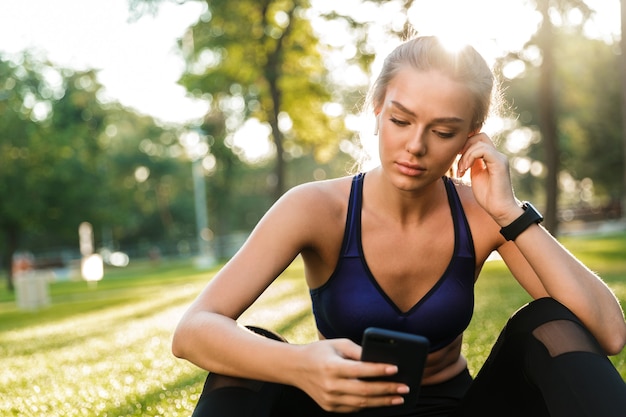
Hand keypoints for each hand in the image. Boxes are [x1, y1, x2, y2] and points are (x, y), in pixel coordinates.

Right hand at [294, 339, 408, 412]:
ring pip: (361, 404)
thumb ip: (358, 351)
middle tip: (405, 388)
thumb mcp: (338, 344)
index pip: (360, 370)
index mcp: (332, 366)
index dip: (379, 370)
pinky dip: (369, 405)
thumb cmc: (320, 352)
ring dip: (382, 401)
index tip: (396, 369)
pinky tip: (382, 400)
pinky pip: (353, 408)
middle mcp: (330, 385)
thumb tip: (379, 358)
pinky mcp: (329, 407)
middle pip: (364, 391)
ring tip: (399, 398)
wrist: (295, 368)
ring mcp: (329, 399)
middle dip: (387, 390)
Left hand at [457, 133, 520, 224]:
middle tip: (458, 163)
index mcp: (491, 157)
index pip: (478, 139)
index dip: (465, 144)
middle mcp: (497, 155)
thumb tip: (463, 155)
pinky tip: (466, 169)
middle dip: (464, 146)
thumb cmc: (488, 196)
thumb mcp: (475, 175)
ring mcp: (500, 158)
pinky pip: (483, 150)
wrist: (499, 209)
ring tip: (461, 170)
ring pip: (480, 142)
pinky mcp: (500, 163)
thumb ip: (472, 163)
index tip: (456, 158)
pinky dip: (470, 157)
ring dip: (465, 155)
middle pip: (479, 136)